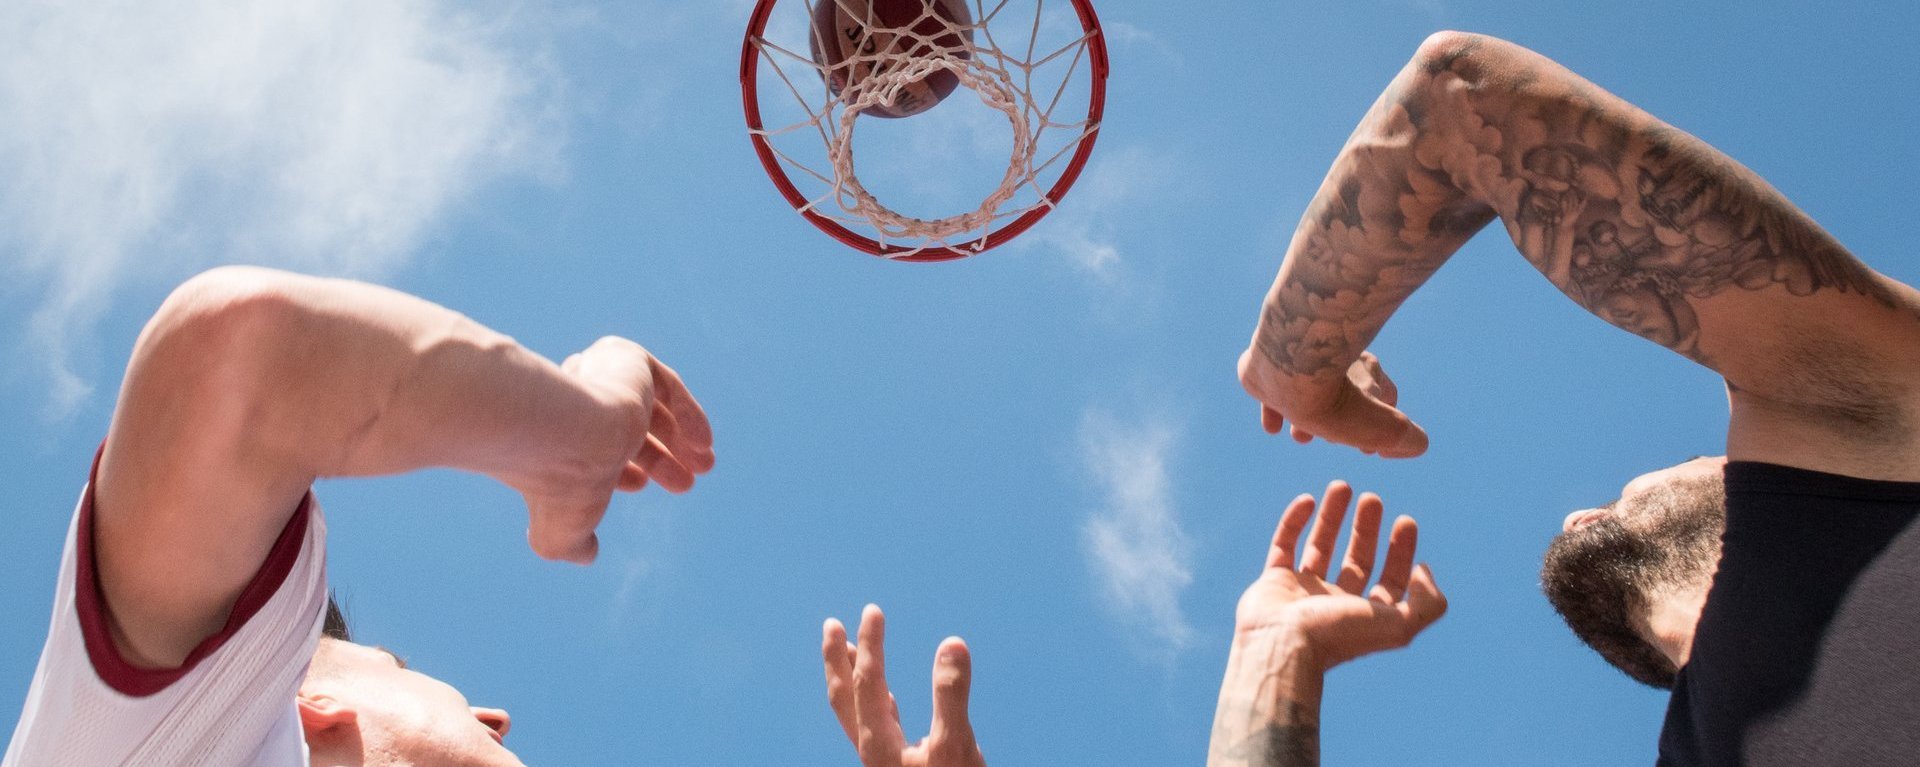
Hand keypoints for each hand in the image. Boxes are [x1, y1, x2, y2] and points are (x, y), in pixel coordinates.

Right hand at [524, 336, 714, 562]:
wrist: (559, 434)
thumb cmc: (557, 484)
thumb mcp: (558, 530)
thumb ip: (571, 545)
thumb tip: (587, 554)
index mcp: (555, 435)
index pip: (594, 447)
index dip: (623, 468)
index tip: (639, 486)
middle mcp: (573, 401)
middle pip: (625, 426)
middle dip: (659, 456)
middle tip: (686, 482)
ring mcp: (598, 376)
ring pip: (647, 405)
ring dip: (679, 439)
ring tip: (704, 467)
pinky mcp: (625, 358)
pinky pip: (665, 384)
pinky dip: (687, 412)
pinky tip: (703, 444)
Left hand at [822, 606, 985, 766]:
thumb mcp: (955, 745)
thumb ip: (951, 696)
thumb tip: (952, 644)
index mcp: (878, 743)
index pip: (867, 683)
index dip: (870, 644)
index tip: (873, 611)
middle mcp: (872, 750)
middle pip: (845, 697)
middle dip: (837, 659)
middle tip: (831, 625)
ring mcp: (881, 759)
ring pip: (856, 711)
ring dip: (850, 676)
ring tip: (849, 650)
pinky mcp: (896, 765)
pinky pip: (875, 723)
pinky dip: (874, 699)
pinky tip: (887, 699)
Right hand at [1234, 481, 1446, 670]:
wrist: (1282, 644)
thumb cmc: (1338, 636)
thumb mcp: (1400, 625)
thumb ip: (1427, 603)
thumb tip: (1424, 571)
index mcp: (1365, 617)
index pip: (1390, 580)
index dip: (1401, 551)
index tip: (1405, 521)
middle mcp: (1336, 604)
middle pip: (1357, 559)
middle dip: (1367, 528)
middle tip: (1373, 499)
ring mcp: (1304, 591)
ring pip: (1321, 547)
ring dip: (1333, 516)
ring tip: (1342, 485)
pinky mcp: (1274, 580)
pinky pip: (1284, 544)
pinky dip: (1295, 521)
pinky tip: (1308, 500)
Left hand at [1237, 348, 1427, 458]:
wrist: (1282, 364)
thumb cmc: (1332, 397)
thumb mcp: (1382, 428)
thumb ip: (1405, 439)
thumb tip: (1411, 444)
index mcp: (1367, 369)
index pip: (1386, 397)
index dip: (1380, 425)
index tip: (1366, 449)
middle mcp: (1339, 357)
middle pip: (1345, 393)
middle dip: (1338, 422)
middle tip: (1330, 441)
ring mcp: (1304, 355)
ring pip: (1310, 389)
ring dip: (1307, 417)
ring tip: (1299, 438)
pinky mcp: (1270, 360)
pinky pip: (1275, 383)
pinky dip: (1276, 407)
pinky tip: (1273, 427)